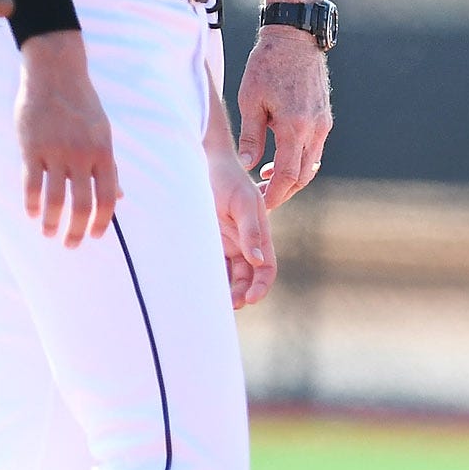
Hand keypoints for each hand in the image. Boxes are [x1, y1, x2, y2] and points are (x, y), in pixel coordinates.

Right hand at [14, 32, 119, 245]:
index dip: (102, 221)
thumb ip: (108, 167)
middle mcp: (82, 155)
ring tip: (48, 232)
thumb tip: (119, 198)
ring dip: (51, 222)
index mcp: (103, 153)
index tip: (95, 236)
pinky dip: (31, 203)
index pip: (107, 197)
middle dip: (77, 230)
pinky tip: (31, 213)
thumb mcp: (103, 134)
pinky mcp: (32, 148)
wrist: (56, 74)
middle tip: (71, 244)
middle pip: (83, 204)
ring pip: (55, 199)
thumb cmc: (81, 107)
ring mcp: (56, 152)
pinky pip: (31, 183)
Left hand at [208, 127, 276, 307]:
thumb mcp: (242, 203)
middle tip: (231, 305)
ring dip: (227, 290)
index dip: (262, 285)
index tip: (250, 299)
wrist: (201, 163)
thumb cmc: (226, 179)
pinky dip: (211, 279)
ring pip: (230, 275)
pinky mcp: (209, 241)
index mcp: (259, 233)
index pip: (266, 267)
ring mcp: (226, 242)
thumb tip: (258, 261)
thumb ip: (251, 232)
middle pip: (249, 277)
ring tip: (214, 304)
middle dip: (243, 293)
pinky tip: (201, 288)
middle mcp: (244, 241)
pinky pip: (213, 266)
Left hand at [236, 25, 331, 208]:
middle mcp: (314, 128)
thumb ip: (250, 137)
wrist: (295, 38)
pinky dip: (299, 160)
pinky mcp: (324, 116)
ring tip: (268, 178)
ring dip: (293, 177)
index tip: (262, 206)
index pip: (289, 176)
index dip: (275, 196)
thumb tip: (246, 166)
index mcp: (294, 126)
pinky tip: (281, 158)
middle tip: (263, 199)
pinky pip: (314, 148)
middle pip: (303, 176)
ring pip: (311, 163)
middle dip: (284, 192)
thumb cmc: (267, 65)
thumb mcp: (250, 100)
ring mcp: (323, 123)